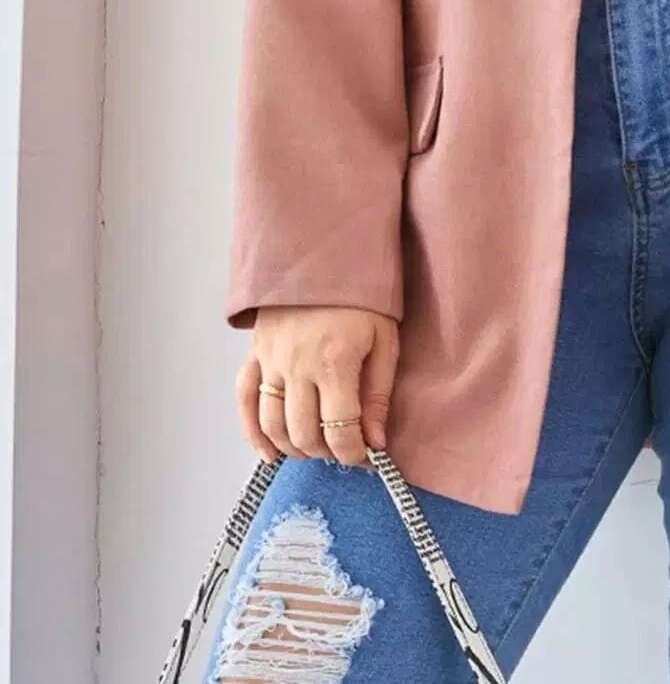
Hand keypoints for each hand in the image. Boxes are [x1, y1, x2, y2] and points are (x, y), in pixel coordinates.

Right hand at [236, 305, 399, 468]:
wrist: (326, 254)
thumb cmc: (363, 295)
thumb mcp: (385, 339)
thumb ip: (378, 394)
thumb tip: (376, 442)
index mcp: (335, 362)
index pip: (339, 429)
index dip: (353, 453)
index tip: (365, 456)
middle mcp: (297, 366)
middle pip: (303, 433)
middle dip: (326, 452)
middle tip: (342, 448)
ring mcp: (270, 360)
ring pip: (272, 424)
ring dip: (293, 447)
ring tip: (314, 448)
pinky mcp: (255, 353)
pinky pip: (245, 400)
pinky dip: (253, 433)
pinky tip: (270, 453)